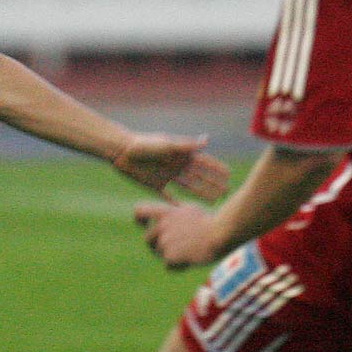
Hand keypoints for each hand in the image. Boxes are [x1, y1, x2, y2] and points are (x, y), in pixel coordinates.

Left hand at [111, 134, 230, 200]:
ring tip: (214, 201)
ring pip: (188, 187)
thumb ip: (186, 146)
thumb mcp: (167, 145)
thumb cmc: (145, 144)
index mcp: (181, 154)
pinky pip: (169, 197)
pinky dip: (177, 204)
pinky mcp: (156, 185)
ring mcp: (167, 176)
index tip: (229, 174)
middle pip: (199, 177)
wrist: (122, 151)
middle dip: (213, 183)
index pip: (203, 163)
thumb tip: (207, 140)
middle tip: (227, 192)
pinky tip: (186, 211)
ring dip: (201, 193)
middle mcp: (177, 166)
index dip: (216, 168)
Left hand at [133, 200, 222, 269]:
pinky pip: (168, 266)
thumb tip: (170, 206)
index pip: (139, 211)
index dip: (140, 220)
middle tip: (176, 249)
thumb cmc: (211, 221)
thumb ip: (176, 210)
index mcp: (166, 212)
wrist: (221, 232)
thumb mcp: (191, 209)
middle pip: (148, 240)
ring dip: (172, 256)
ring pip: (160, 254)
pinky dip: (178, 267)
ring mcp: (165, 241)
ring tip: (190, 252)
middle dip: (158, 246)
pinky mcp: (170, 256)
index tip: (145, 225)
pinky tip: (192, 261)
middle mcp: (162, 226)